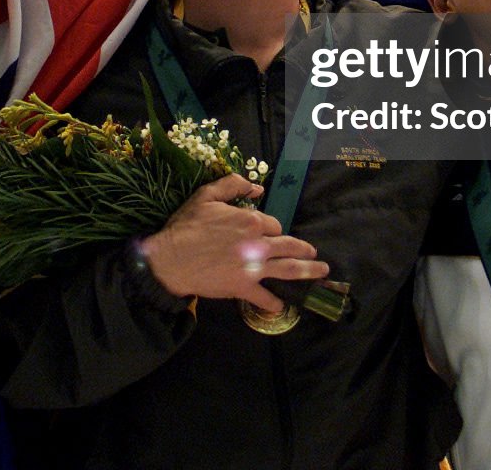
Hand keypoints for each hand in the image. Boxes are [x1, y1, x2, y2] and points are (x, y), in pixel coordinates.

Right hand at [141, 174, 327, 311]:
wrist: (170, 259)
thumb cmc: (187, 226)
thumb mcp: (206, 195)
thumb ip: (233, 185)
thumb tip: (257, 188)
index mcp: (250, 221)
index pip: (274, 224)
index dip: (271, 228)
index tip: (267, 233)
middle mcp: (258, 244)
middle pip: (290, 246)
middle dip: (305, 250)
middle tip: (315, 254)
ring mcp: (253, 268)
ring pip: (287, 269)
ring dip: (307, 271)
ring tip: (320, 272)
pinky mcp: (243, 287)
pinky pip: (263, 297)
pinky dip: (273, 303)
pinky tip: (280, 307)